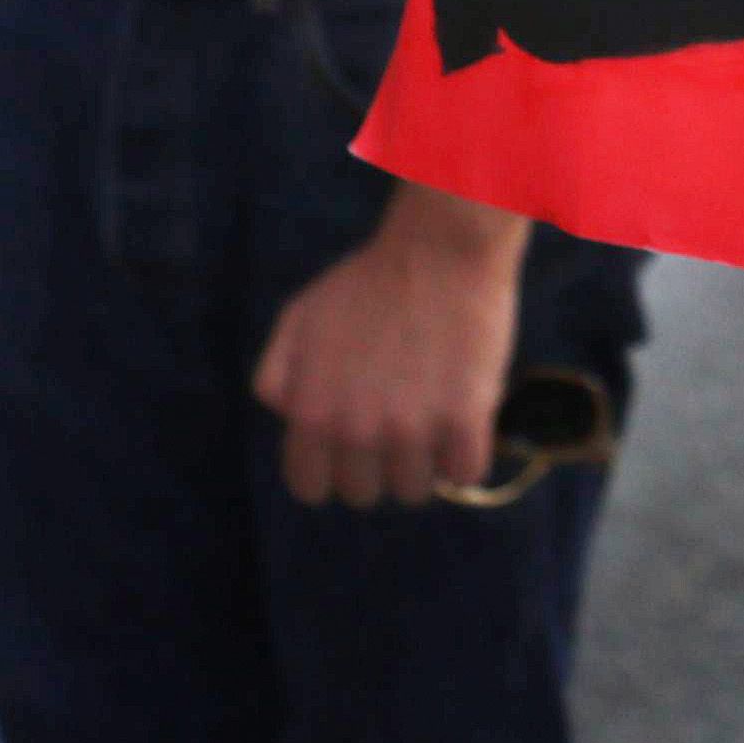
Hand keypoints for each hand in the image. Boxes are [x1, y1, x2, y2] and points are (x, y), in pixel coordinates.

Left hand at [251, 182, 525, 505]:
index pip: (310, 487)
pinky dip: (465, 455)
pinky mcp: (464, 420)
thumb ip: (277, 373)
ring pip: (414, 490)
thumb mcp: (300, 317)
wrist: (439, 248)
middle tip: (394, 426)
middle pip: (364, 494)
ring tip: (430, 419)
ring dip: (423, 462)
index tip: (350, 452)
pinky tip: (463, 422)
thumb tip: (287, 418)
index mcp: (311, 411)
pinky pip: (466, 474)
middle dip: (376, 465)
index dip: (329, 471)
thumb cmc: (369, 280)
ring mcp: (412, 428)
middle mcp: (356, 430)